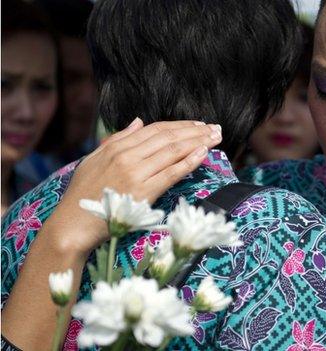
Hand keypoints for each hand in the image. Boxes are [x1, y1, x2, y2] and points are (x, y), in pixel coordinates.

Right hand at [46, 118, 221, 255]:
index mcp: (116, 147)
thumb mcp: (94, 159)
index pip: (156, 130)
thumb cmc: (84, 194)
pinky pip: (171, 173)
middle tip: (215, 128)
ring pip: (173, 151)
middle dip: (195, 131)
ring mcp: (136, 173)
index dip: (180, 125)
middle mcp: (127, 156)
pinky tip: (203, 154)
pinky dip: (189, 162)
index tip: (198, 124)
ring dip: (198, 143)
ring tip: (216, 138)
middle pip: (168, 137)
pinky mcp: (143, 192)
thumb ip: (117, 139)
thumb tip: (139, 122)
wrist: (73, 224)